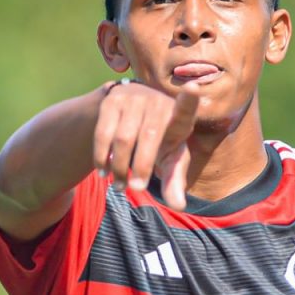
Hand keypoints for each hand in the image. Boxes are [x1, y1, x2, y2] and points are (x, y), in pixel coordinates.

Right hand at [91, 79, 200, 208]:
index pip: (187, 108)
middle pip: (150, 137)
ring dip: (119, 167)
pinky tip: (104, 171)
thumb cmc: (160, 142)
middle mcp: (158, 102)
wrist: (132, 115)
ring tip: (119, 185)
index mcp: (180, 118)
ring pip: (123, 139)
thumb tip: (179, 206)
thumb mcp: (170, 160)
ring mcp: (134, 98)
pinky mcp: (112, 100)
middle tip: (135, 189)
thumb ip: (174, 182)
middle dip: (141, 167)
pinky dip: (102, 156)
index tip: (193, 88)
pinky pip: (103, 133)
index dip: (190, 99)